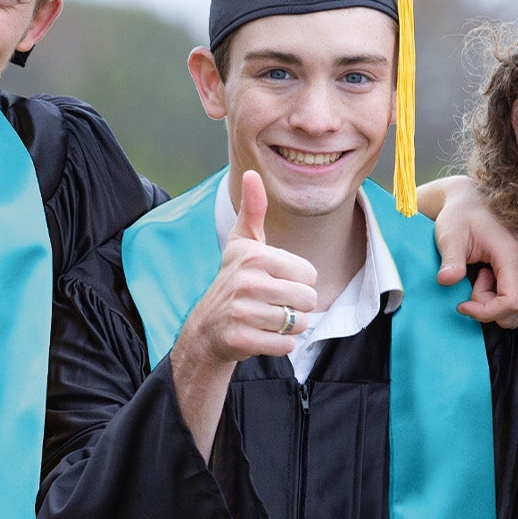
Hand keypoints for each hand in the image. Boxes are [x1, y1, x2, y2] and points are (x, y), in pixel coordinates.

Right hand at [179, 171, 318, 366]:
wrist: (208, 327)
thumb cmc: (234, 280)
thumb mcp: (242, 244)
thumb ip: (253, 210)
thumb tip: (252, 174)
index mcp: (255, 256)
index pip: (309, 274)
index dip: (298, 282)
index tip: (274, 282)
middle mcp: (247, 282)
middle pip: (308, 299)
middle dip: (296, 307)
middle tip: (272, 304)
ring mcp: (242, 311)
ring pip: (299, 323)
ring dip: (288, 326)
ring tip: (266, 319)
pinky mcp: (241, 338)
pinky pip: (286, 345)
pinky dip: (279, 344)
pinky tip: (261, 335)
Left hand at [424, 175, 517, 327]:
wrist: (474, 203)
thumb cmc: (461, 218)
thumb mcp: (449, 236)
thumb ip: (450, 260)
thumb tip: (446, 280)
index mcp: (515, 254)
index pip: (511, 303)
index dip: (484, 312)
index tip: (462, 304)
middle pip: (516, 312)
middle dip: (489, 306)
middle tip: (476, 278)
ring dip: (498, 303)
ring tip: (484, 276)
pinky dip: (508, 301)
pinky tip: (495, 280)